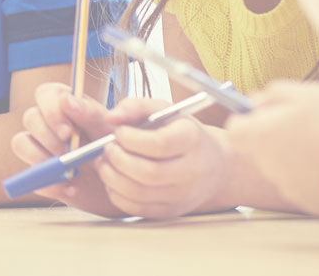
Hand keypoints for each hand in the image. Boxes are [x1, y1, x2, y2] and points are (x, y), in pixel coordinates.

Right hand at [10, 82, 123, 216]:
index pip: (45, 94)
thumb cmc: (118, 149)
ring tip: (70, 172)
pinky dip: (49, 184)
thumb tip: (66, 100)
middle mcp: (48, 123)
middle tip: (69, 154)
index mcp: (66, 105)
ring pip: (21, 142)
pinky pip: (30, 176)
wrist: (126, 184)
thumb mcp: (110, 131)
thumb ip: (90, 113)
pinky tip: (71, 189)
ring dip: (41, 158)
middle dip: (48, 137)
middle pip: (30, 118)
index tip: (68, 133)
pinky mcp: (40, 173)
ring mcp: (41, 147)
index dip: (51, 111)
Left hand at [91, 97, 229, 218]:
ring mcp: (183, 195)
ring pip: (139, 194)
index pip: (160, 144)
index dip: (131, 139)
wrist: (213, 165)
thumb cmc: (181, 132)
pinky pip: (138, 209)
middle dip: (118, 159)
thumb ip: (135, 106)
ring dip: (112, 177)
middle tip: (107, 148)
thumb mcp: (163, 110)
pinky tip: (113, 178)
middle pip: (149, 173)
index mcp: (192, 140)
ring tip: (105, 162)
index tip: (118, 132)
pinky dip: (117, 194)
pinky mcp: (171, 211)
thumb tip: (110, 117)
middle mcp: (192, 171)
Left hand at [225, 81, 318, 215]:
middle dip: (276, 137)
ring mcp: (288, 187)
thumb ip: (272, 95)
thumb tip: (255, 101)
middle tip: (307, 125)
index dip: (248, 120)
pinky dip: (315, 174)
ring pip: (285, 167)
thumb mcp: (305, 94)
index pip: (235, 131)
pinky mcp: (310, 202)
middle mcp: (268, 166)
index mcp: (260, 137)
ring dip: (297, 156)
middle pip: (261, 149)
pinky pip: (305, 184)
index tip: (266, 113)